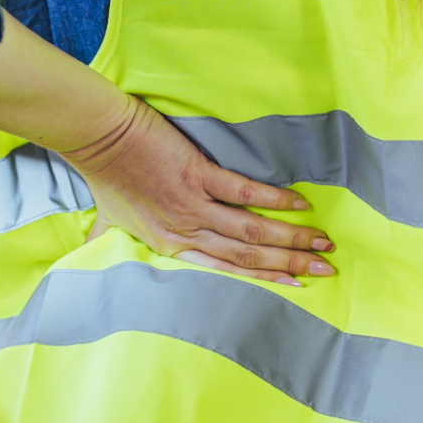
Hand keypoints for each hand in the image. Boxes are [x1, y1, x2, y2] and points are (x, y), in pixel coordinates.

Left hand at [66, 96, 336, 285]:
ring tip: (322, 242)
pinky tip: (300, 205)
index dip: (264, 278)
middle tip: (326, 268)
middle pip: (248, 255)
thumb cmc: (102, 175)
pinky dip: (274, 200)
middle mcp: (185, 231)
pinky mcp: (196, 174)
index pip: (226, 269)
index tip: (296, 285)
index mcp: (169, 245)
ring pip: (251, 229)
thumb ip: (109, 240)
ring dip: (291, 238)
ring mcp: (193, 204)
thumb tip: (96, 249)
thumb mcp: (108, 220)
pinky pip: (243, 192)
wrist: (97, 138)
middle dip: (291, 264)